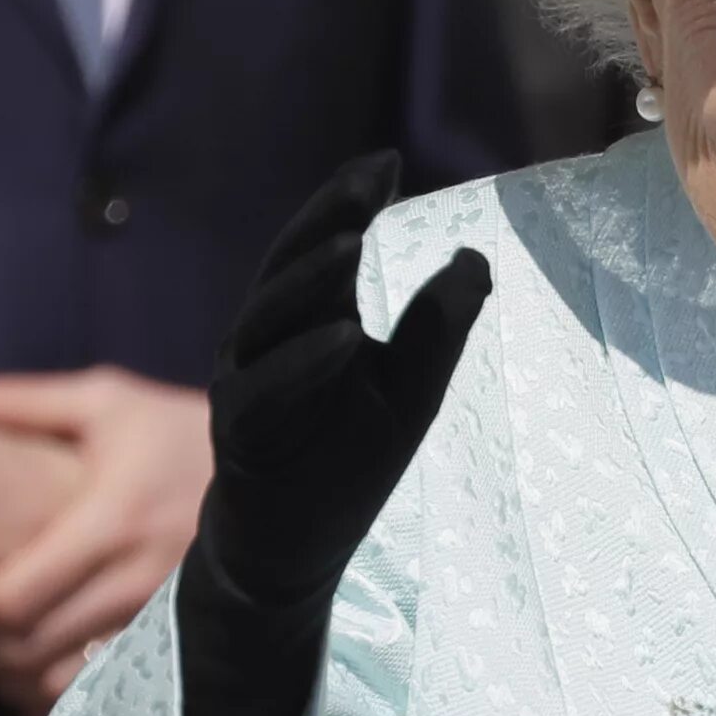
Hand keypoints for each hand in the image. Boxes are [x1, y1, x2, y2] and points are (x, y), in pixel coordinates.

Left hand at [0, 368, 212, 715]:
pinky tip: (44, 668)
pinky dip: (62, 689)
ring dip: (16, 676)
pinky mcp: (178, 636)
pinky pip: (107, 686)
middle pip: (31, 645)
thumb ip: (16, 401)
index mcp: (109, 521)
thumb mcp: (104, 401)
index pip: (15, 598)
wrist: (281, 467)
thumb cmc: (180, 430)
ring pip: (65, 677)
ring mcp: (162, 615)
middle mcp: (137, 578)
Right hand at [176, 152, 488, 715]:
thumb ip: (437, 327)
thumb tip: (474, 257)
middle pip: (290, 268)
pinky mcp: (241, 441)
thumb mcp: (409, 392)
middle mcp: (264, 344)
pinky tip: (346, 335)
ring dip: (309, 279)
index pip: (323, 249)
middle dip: (326, 220)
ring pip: (268, 320)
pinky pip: (265, 394)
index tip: (389, 159)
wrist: (291, 556)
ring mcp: (245, 389)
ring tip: (351, 238)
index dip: (348, 202)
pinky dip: (304, 363)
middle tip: (367, 181)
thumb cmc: (346, 467)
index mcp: (304, 323)